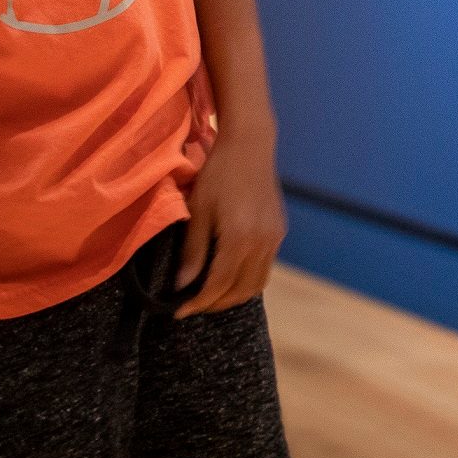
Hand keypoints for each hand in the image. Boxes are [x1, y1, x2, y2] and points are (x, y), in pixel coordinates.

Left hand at [173, 129, 285, 317]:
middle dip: (216, 304)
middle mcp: (263, 243)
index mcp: (240, 238)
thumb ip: (193, 250)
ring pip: (257, 283)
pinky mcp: (279, 231)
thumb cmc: (218, 173)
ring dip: (234, 295)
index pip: (219, 285)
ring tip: (211, 295)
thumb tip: (183, 285)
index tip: (178, 311)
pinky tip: (229, 273)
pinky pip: (265, 267)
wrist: (250, 145)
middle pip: (241, 290)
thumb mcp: (198, 210)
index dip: (198, 303)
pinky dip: (246, 279)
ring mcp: (274, 238)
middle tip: (193, 305)